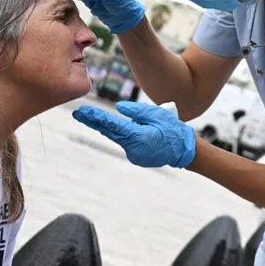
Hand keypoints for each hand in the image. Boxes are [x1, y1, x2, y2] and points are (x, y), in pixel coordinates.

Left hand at [73, 102, 195, 168]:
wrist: (185, 151)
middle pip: (110, 133)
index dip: (96, 118)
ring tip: (119, 119)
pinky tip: (134, 130)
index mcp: (138, 137)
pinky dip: (126, 134)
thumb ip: (137, 112)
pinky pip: (128, 142)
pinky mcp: (137, 157)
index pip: (112, 126)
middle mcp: (133, 149)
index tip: (82, 112)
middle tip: (79, 114)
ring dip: (114, 128)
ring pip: (120, 137)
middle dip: (95, 123)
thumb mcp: (158, 115)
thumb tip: (119, 109)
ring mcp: (134, 155)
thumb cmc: (174, 130)